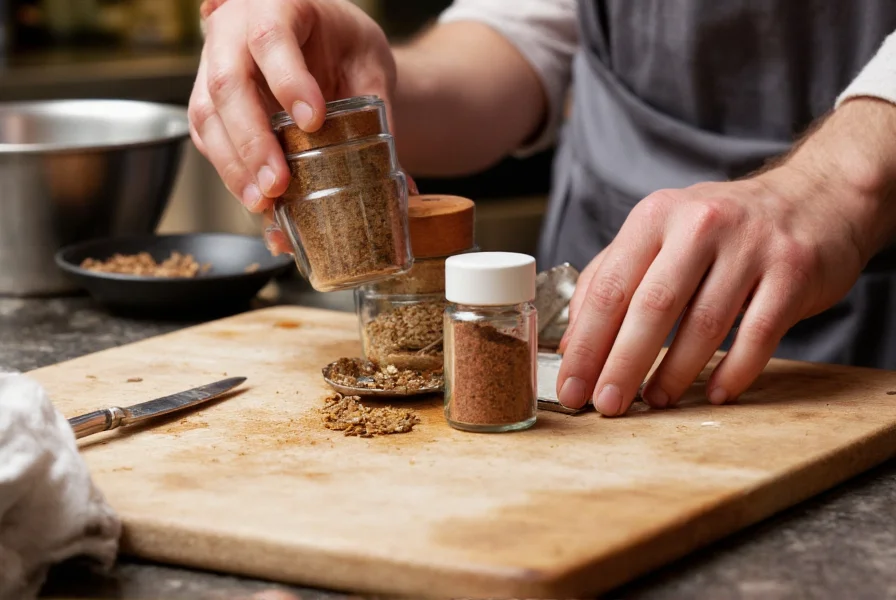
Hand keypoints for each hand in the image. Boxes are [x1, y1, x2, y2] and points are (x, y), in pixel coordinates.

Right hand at [189, 0, 396, 254]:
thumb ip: (379, 111)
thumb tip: (404, 185)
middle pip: (229, 83)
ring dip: (235, 164)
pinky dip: (230, 170)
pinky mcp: (211, 100)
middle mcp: (234, 30)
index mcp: (277, 4)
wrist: (322, 40)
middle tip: (278, 183)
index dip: (288, 81)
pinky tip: (254, 196)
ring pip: (208, 115)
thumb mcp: (368, 63)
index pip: (271, 37)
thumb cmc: (342, 42)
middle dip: (253, 140)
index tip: (313, 121)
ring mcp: (214, 65)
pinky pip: (208, 136)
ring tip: (264, 202)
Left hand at [555, 98, 895, 416]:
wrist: (815, 198)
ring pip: (704, 323)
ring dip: (675, 372)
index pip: (610, 287)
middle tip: (606, 404)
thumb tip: (573, 338)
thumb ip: (612, 276)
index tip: (570, 386)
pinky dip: (734, 371)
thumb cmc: (722, 228)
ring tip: (654, 400)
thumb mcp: (660, 232)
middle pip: (652, 306)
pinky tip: (715, 394)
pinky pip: (758, 334)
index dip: (586, 343)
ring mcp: (751, 247)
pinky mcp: (793, 272)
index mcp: (656, 216)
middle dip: (622, 364)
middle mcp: (700, 224)